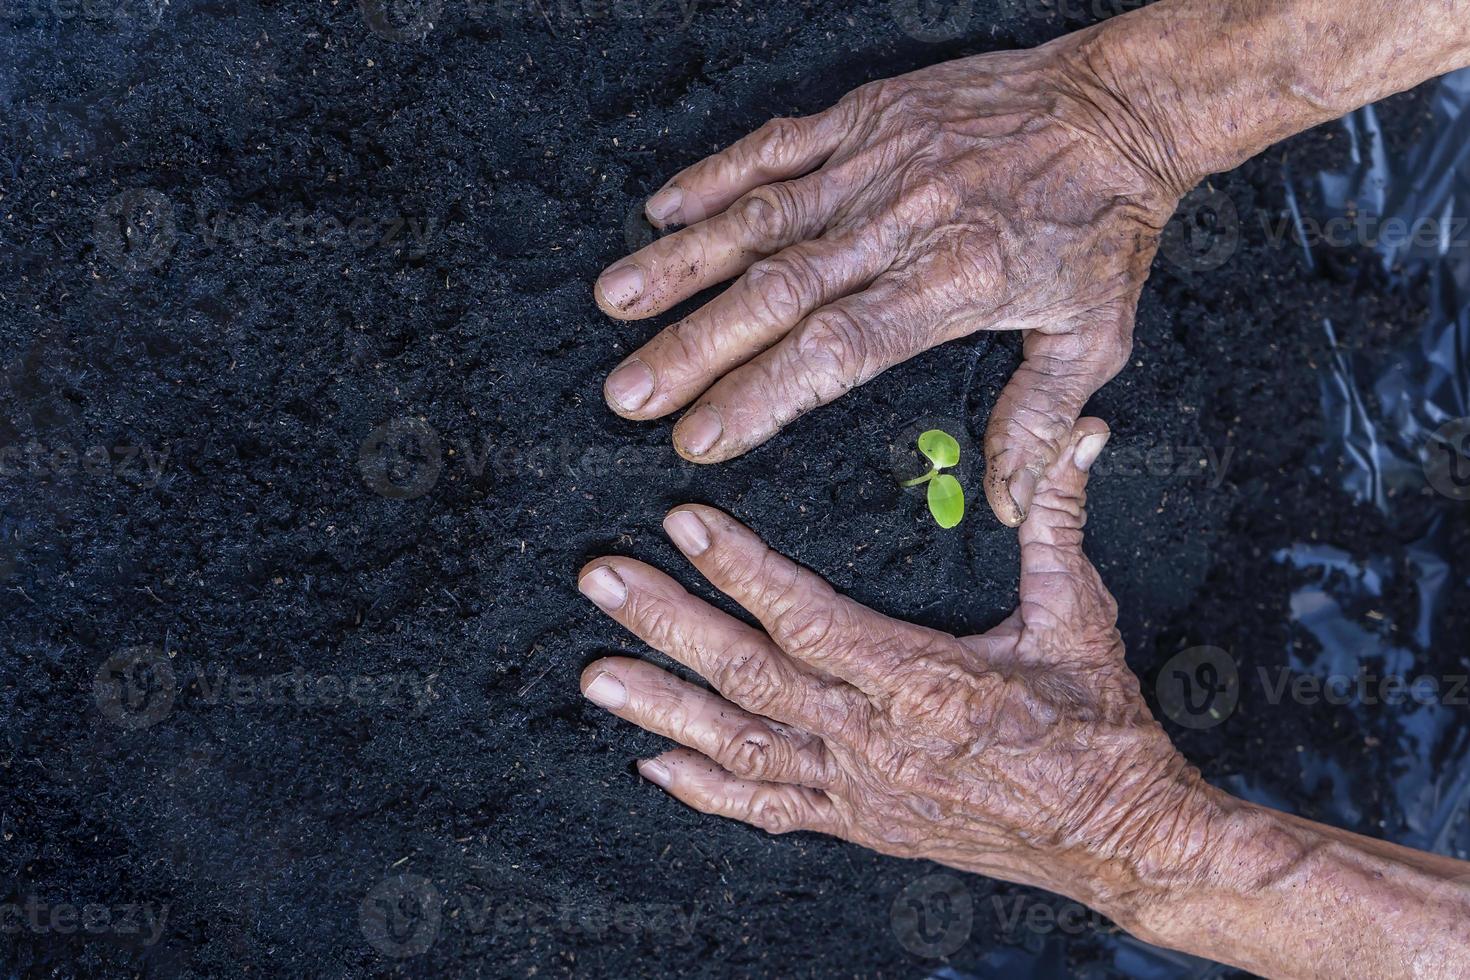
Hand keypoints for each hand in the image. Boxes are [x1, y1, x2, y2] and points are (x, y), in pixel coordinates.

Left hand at [576, 421, 1218, 915]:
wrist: (1118, 840)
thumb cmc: (1098, 730)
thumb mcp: (1080, 617)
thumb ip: (1058, 522)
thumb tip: (1078, 436)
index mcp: (921, 681)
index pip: (806, 616)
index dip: (740, 568)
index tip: (684, 522)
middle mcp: (873, 740)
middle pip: (748, 675)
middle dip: (667, 623)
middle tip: (602, 582)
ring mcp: (858, 790)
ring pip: (739, 745)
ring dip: (661, 707)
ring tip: (596, 674)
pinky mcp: (860, 825)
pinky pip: (768, 808)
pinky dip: (706, 789)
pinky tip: (655, 763)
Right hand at [595, 35, 1183, 524]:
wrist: (1121, 104)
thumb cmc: (1105, 224)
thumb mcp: (1093, 335)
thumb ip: (1037, 421)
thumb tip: (1003, 506)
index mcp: (951, 284)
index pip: (836, 351)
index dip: (761, 396)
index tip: (699, 439)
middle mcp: (900, 225)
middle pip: (778, 292)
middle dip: (693, 348)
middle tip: (627, 394)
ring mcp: (876, 164)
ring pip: (761, 217)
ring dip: (681, 262)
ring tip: (614, 302)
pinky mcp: (867, 116)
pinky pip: (779, 145)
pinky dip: (716, 175)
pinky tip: (661, 209)